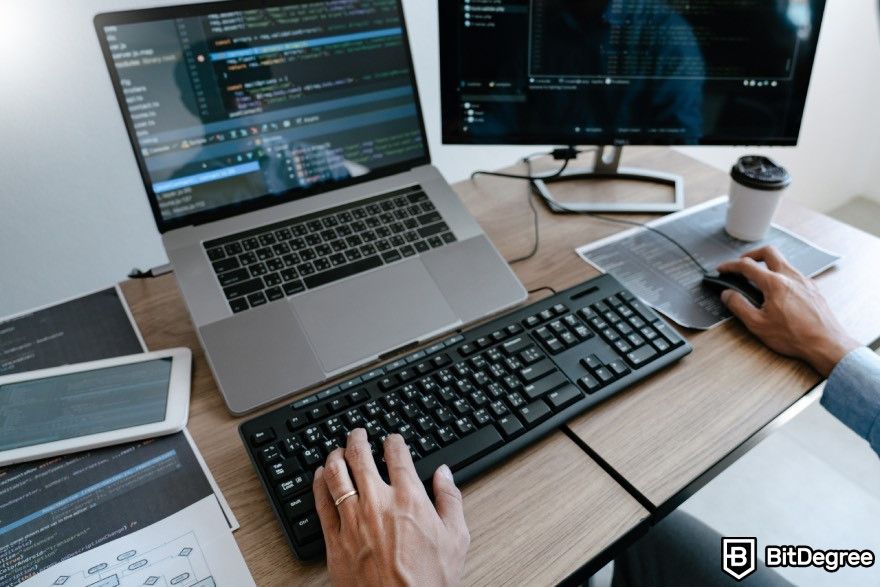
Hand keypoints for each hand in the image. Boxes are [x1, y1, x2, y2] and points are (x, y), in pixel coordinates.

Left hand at [313, 429, 469, 585]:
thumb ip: (450, 500)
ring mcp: (353, 520)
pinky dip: (319, 484)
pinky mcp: (334, 540)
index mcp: (409, 499)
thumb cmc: (429, 582)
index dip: (393, 441)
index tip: (391, 439)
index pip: (396, 455)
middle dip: (358, 439)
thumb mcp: (456, 538)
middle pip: (360, 457)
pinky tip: (320, 476)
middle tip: (358, 433)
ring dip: (336, 456)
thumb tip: (445, 475)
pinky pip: (321, 502)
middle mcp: (378, 503)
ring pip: (336, 474)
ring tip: (337, 450)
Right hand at [717, 246, 858, 376]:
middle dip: (751, 254)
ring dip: (767, 265)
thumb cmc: (794, 337)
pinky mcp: (813, 289)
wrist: (826, 344)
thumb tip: (727, 295)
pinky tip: (778, 291)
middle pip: (768, 252)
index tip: (722, 269)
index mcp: (775, 283)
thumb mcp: (758, 325)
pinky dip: (781, 275)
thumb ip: (739, 306)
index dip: (730, 265)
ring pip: (783, 262)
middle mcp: (791, 277)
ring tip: (759, 279)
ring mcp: (804, 281)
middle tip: (742, 264)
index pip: (747, 266)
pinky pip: (794, 274)